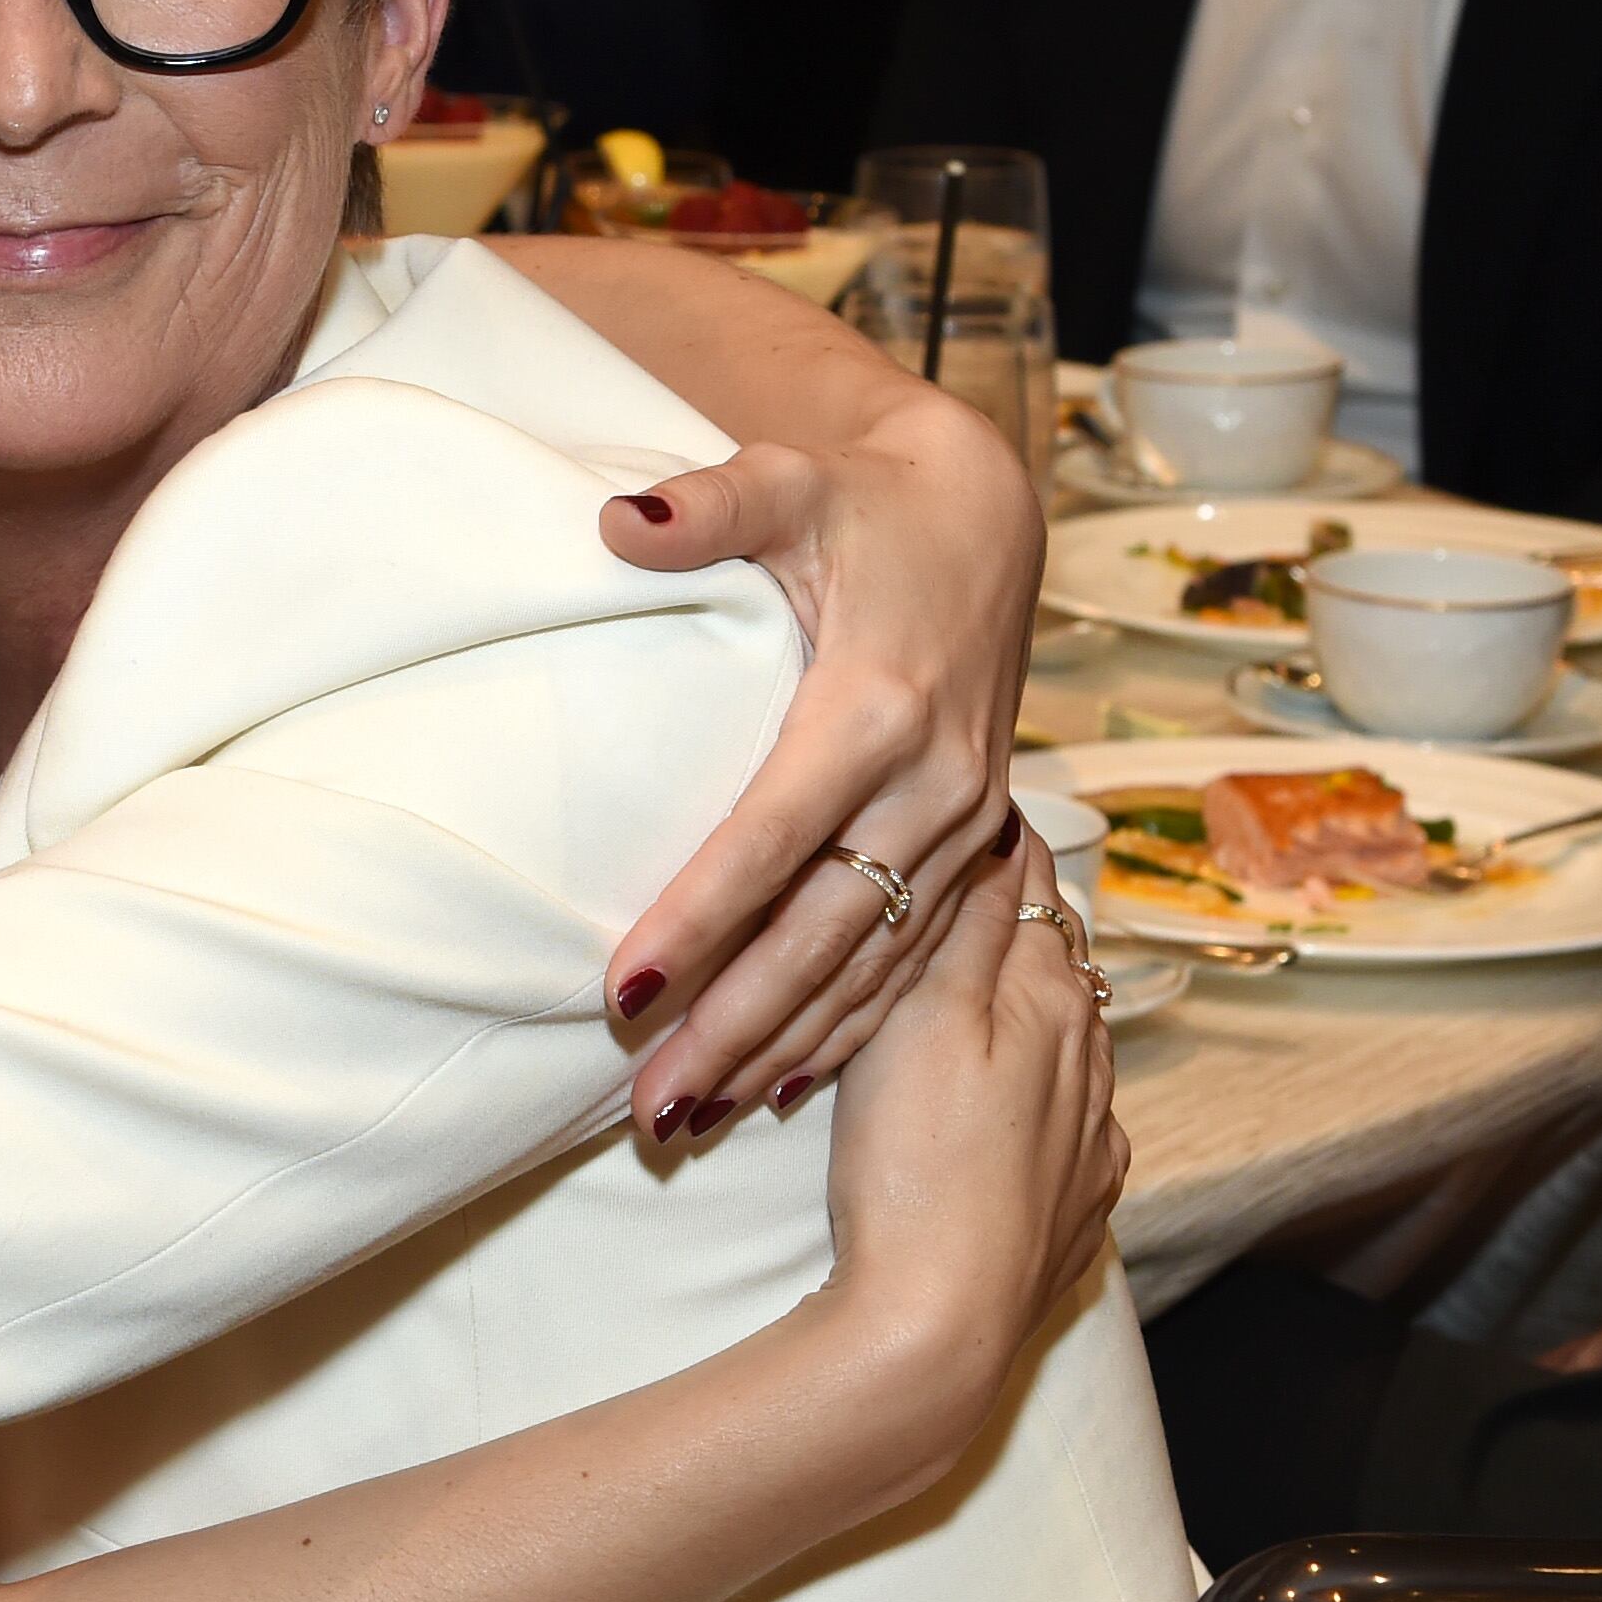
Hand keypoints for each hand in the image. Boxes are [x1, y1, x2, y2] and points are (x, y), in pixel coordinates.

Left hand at [597, 381, 1038, 1138]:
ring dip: (784, 1049)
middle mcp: (933, 783)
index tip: (622, 988)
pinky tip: (784, 1087)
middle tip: (647, 1109)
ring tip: (691, 1121)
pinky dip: (850, 1029)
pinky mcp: (971, 842)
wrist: (983, 516)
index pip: (771, 837)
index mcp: (877, 708)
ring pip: (870, 966)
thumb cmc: (862, 504)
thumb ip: (706, 505)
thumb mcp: (786, 480)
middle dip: (734, 1027)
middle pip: (820, 933)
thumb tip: (618, 517)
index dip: (700, 917)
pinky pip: (914, 960)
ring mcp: (962, 823)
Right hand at [816, 834, 1126, 1427]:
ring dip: (1041, 1011)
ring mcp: (1088, 1141)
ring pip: (1076, 1046)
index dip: (1005, 850)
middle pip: (1061, 968)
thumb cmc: (914, 1165)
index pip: (1034, 896)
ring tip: (1003, 986)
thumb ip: (970, 930)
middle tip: (983, 884)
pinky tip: (1029, 1105)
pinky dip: (1051, 1097)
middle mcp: (1089, 1064)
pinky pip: (1075, 1127)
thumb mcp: (924, 1020)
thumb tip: (1006, 838)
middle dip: (1024, 926)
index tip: (980, 805)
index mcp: (1047, 1004)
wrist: (936, 1320)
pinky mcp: (1074, 1206)